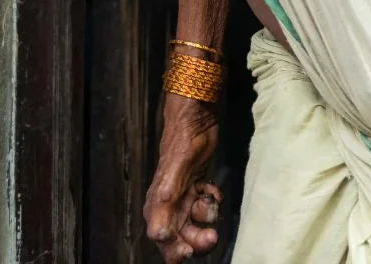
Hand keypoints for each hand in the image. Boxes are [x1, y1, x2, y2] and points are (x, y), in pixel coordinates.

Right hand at [144, 95, 222, 259]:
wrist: (195, 119)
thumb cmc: (182, 143)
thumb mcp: (175, 173)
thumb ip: (166, 203)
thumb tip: (158, 234)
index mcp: (157, 207)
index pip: (164, 241)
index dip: (176, 251)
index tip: (191, 251)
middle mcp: (169, 206)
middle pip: (183, 236)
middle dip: (198, 239)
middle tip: (212, 236)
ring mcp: (184, 195)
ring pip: (196, 221)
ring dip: (207, 215)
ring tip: (210, 199)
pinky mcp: (197, 185)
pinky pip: (206, 202)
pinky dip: (212, 199)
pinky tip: (213, 188)